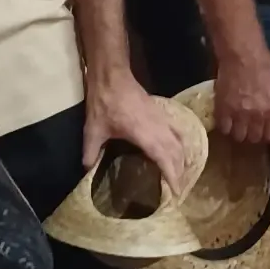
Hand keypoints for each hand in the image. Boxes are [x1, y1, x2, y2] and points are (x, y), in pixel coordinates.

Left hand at [83, 71, 191, 190]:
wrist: (112, 76)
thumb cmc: (104, 102)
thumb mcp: (93, 130)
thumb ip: (90, 152)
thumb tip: (86, 171)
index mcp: (145, 134)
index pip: (165, 158)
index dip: (173, 176)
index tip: (176, 193)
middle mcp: (158, 127)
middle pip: (177, 153)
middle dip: (181, 173)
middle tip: (179, 190)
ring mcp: (162, 118)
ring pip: (180, 142)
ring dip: (183, 159)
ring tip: (180, 175)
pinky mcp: (161, 113)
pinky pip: (177, 131)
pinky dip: (181, 144)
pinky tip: (177, 152)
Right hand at [213, 44, 269, 146]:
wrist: (242, 55)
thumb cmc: (263, 64)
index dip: (266, 135)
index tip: (263, 132)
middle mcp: (256, 116)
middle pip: (253, 138)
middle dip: (251, 134)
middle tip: (249, 129)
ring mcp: (238, 114)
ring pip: (237, 136)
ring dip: (237, 132)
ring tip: (236, 126)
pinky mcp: (223, 110)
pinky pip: (223, 128)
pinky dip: (224, 126)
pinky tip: (226, 120)